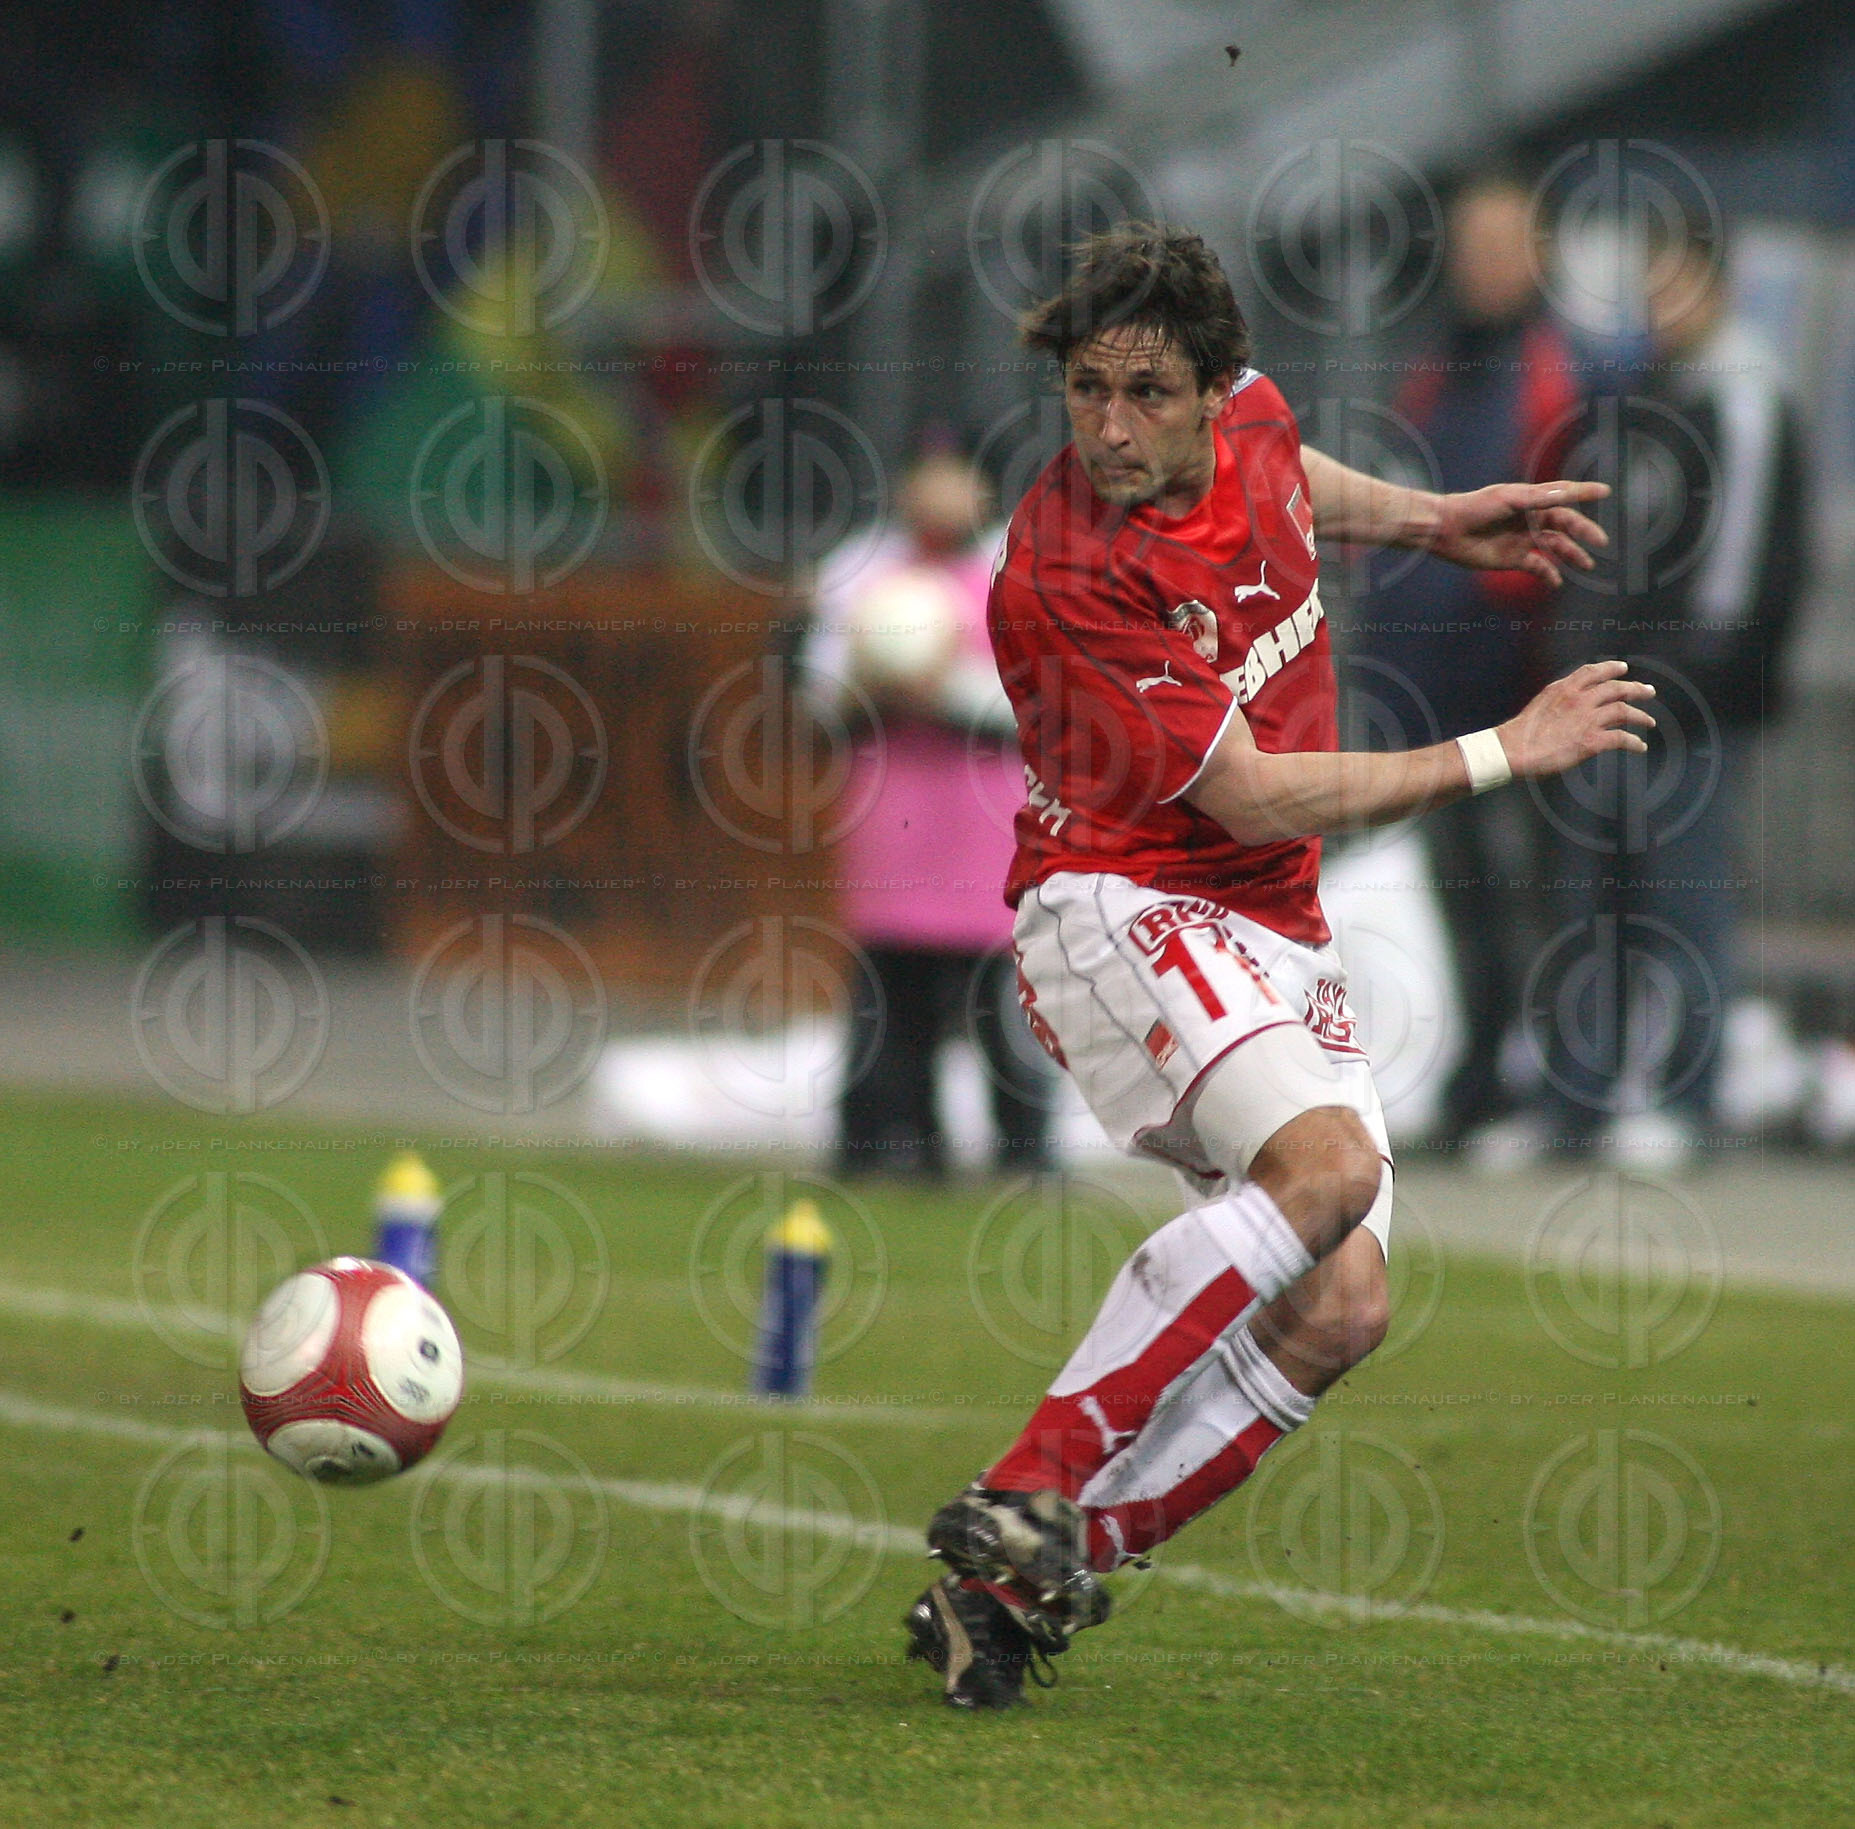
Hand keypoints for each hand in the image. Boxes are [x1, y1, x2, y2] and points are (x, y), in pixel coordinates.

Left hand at [1429, 480, 1609, 587]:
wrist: (1447, 530)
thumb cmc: (1476, 507)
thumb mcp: (1510, 498)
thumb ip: (1541, 498)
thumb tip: (1570, 493)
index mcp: (1532, 500)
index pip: (1564, 496)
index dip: (1584, 493)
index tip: (1606, 492)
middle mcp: (1530, 519)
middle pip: (1564, 525)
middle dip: (1584, 533)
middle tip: (1601, 542)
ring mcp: (1523, 539)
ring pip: (1555, 547)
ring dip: (1572, 555)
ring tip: (1588, 566)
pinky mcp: (1513, 558)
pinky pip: (1537, 567)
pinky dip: (1549, 575)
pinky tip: (1558, 582)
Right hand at [1497, 660, 1655, 777]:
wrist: (1514, 749)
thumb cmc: (1521, 732)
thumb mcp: (1540, 703)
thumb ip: (1560, 698)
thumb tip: (1570, 702)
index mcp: (1564, 688)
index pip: (1593, 671)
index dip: (1611, 668)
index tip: (1622, 668)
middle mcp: (1579, 700)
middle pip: (1616, 689)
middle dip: (1636, 689)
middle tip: (1648, 691)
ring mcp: (1587, 719)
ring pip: (1624, 712)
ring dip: (1640, 717)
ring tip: (1649, 722)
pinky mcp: (1591, 741)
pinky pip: (1621, 739)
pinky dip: (1634, 742)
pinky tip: (1639, 746)